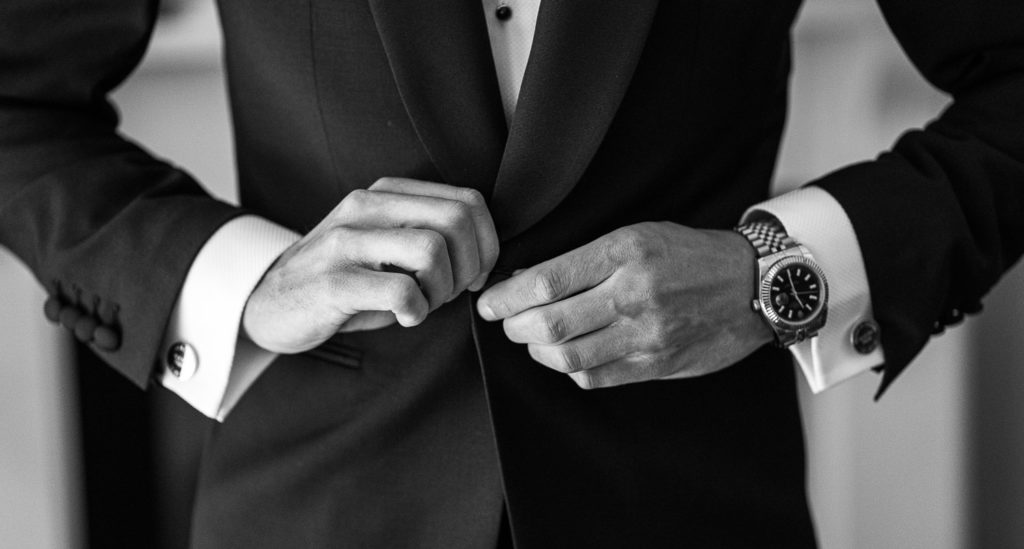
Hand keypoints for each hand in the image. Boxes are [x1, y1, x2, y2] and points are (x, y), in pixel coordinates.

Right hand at [243, 178, 498, 352]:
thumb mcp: (385, 246)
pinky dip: (417, 311)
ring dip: (443, 289)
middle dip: (470, 266)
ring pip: (432, 250)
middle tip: (451, 292)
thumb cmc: (343, 281)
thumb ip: (429, 237)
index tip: (475, 274)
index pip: (467, 200)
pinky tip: (404, 316)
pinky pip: (401, 291)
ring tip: (423, 303)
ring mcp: (346, 241)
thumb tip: (486, 258)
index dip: (487, 242)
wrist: (269, 304)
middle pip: (457, 220)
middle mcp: (366, 207)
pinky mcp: (334, 281)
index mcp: (386, 194)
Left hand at [476, 222, 772, 388]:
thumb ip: (584, 259)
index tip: (488, 303)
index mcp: (623, 252)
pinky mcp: (656, 363)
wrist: (753, 285)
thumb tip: (526, 280)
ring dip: (538, 350)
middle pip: (550, 323)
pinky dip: (571, 370)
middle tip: (506, 322)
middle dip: (514, 326)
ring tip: (533, 338)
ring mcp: (646, 333)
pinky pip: (595, 377)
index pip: (546, 281)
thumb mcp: (636, 235)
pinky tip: (569, 355)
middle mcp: (632, 293)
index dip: (506, 297)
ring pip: (568, 357)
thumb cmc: (688, 254)